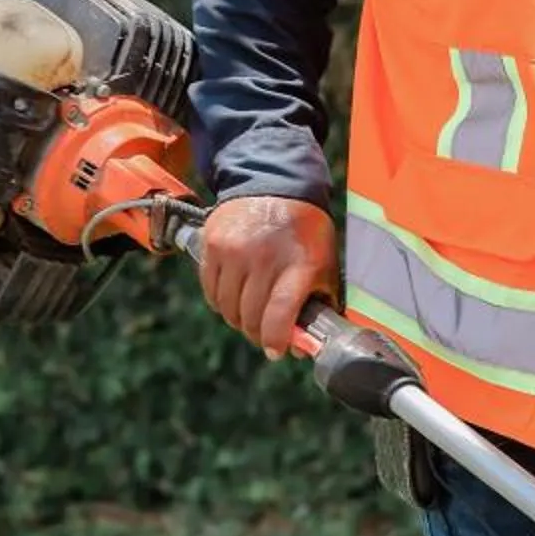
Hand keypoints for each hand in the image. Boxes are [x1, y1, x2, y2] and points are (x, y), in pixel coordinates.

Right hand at [198, 195, 338, 357]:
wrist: (274, 184)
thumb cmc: (305, 230)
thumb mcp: (323, 261)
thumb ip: (318, 301)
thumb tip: (303, 346)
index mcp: (298, 263)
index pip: (280, 313)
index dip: (275, 339)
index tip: (276, 351)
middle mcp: (264, 257)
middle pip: (251, 315)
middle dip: (258, 334)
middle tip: (265, 336)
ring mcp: (235, 250)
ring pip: (227, 307)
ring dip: (238, 319)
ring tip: (249, 315)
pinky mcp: (213, 244)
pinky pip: (210, 289)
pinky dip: (220, 301)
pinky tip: (234, 296)